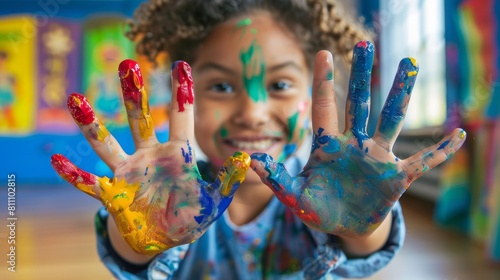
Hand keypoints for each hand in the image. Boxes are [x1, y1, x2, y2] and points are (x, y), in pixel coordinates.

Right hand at [51, 60, 249, 254]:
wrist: (165, 237)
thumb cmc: (191, 215)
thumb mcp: (214, 201)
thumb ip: (227, 181)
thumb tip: (245, 159)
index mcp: (178, 154)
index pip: (181, 117)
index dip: (182, 93)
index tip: (181, 64)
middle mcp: (150, 155)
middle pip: (141, 120)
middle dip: (134, 95)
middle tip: (128, 65)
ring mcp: (128, 172)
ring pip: (108, 144)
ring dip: (92, 125)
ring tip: (76, 99)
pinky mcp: (113, 193)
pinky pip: (90, 183)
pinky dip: (74, 175)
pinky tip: (57, 160)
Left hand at [251, 41, 465, 236]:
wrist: (344, 227)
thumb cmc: (319, 209)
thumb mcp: (295, 196)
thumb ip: (276, 178)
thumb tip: (248, 159)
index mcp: (328, 146)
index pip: (325, 107)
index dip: (323, 82)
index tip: (322, 53)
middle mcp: (354, 144)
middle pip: (359, 103)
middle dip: (361, 75)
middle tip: (363, 44)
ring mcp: (377, 158)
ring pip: (391, 120)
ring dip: (400, 95)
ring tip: (410, 65)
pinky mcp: (396, 177)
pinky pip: (422, 161)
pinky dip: (440, 150)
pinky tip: (459, 135)